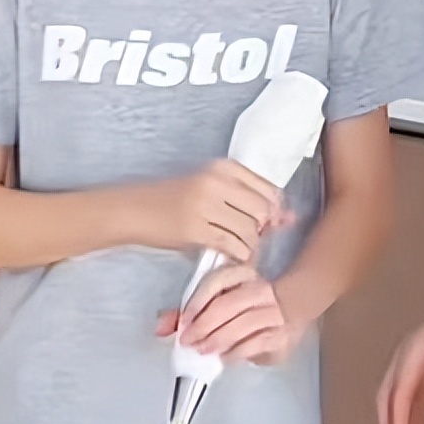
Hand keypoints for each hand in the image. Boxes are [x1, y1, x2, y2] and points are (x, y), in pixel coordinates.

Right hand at [132, 161, 291, 263]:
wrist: (135, 209)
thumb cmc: (173, 200)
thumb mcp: (209, 189)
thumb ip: (246, 200)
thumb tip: (288, 219)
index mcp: (223, 167)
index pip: (269, 189)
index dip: (273, 211)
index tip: (266, 223)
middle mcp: (216, 182)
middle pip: (263, 211)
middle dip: (262, 230)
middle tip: (250, 238)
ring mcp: (205, 205)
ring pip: (249, 230)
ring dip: (250, 246)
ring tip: (238, 248)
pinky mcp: (195, 229)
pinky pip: (232, 245)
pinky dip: (238, 255)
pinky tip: (230, 256)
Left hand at [156, 262, 306, 364]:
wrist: (290, 305)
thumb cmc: (247, 303)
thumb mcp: (221, 299)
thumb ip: (190, 311)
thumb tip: (161, 327)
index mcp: (242, 274)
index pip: (217, 282)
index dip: (198, 302)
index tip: (184, 319)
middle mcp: (259, 289)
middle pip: (228, 305)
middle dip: (204, 325)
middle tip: (188, 340)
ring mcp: (273, 312)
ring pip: (242, 326)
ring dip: (218, 340)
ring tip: (202, 350)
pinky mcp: (280, 335)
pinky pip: (256, 344)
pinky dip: (237, 353)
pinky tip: (224, 358)